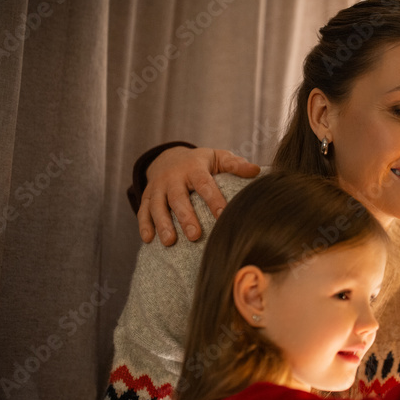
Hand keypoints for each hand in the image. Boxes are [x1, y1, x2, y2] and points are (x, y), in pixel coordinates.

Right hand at [139, 147, 259, 244]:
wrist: (170, 158)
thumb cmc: (202, 163)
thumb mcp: (218, 158)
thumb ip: (235, 165)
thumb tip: (256, 170)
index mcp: (193, 168)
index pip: (204, 184)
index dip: (213, 199)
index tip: (223, 215)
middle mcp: (173, 178)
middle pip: (178, 198)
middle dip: (186, 217)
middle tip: (195, 235)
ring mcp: (158, 188)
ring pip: (157, 206)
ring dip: (163, 224)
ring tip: (170, 242)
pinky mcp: (146, 197)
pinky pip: (143, 211)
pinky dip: (144, 225)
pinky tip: (148, 240)